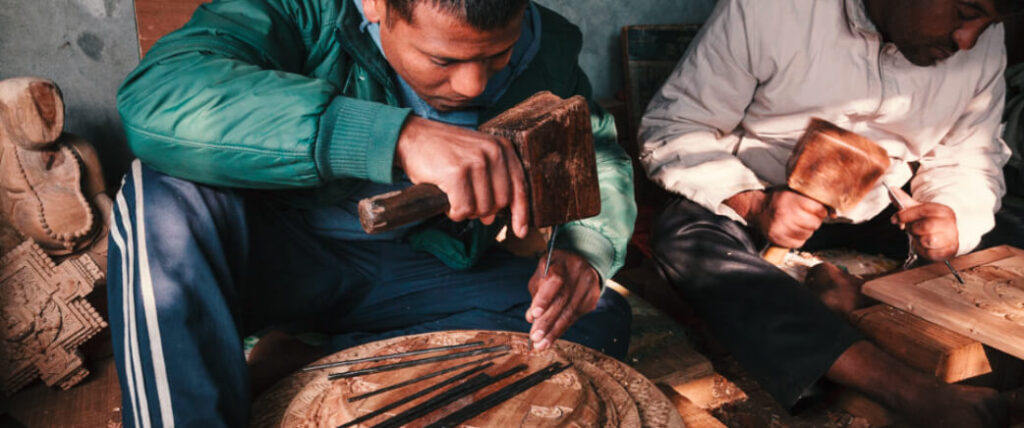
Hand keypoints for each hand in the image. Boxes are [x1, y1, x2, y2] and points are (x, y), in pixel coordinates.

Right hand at [395, 116, 528, 237]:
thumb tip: (493, 218)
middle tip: (465, 201)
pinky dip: (453, 212)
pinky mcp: (457, 173)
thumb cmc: (443, 151)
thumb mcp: (475, 159)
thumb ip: (490, 185)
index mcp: (502, 148)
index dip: (521, 213)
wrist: (413, 137)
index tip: (520, 231)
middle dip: (482, 210)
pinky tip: (446, 200)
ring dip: (465, 211)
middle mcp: (493, 152)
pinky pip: (463, 209)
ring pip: (481, 208)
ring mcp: (475, 162)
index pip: (520, 187)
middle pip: (500, 203)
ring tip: (453, 196)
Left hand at [525, 249, 600, 350]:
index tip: (534, 314)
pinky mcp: (592, 299)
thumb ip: (536, 292)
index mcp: (562, 262)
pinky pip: (575, 317)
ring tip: (541, 344)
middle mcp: (578, 273)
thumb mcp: (543, 272)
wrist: (583, 261)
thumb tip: (530, 317)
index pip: (554, 281)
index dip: (544, 298)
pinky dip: (562, 328)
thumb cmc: (556, 268)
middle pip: (563, 301)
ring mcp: (588, 287)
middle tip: (534, 337)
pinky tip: (551, 337)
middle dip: (547, 321)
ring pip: (570, 313)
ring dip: (554, 331)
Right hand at [726, 189, 828, 247]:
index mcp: (791, 199)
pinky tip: (791, 230)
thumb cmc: (779, 199)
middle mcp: (786, 214)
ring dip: (806, 229)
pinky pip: (799, 243)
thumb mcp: (795, 192)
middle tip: (804, 215)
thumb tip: (834, 214)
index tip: (814, 208)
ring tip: (796, 222)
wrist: (756, 208)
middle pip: (815, 223)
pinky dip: (799, 238)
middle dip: (814, 220)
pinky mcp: (778, 239)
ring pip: (809, 234)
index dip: (820, 210)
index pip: (819, 210)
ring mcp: (781, 228)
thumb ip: (813, 199)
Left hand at [888, 187, 958, 260]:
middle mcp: (949, 223)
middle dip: (913, 229)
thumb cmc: (932, 222)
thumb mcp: (920, 210)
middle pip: (924, 227)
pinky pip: (929, 253)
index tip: (894, 219)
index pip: (921, 211)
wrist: (950, 236)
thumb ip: (905, 201)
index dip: (904, 215)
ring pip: (926, 241)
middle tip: (912, 229)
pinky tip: (926, 246)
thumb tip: (892, 190)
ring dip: (918, 241)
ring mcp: (950, 238)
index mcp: (942, 210)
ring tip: (921, 237)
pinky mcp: (948, 251)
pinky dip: (923, 251)